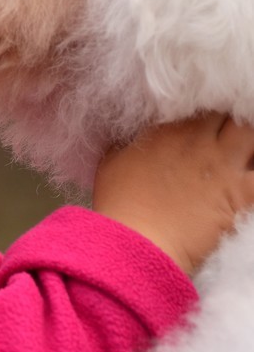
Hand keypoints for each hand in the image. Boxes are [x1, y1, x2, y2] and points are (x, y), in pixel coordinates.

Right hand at [93, 114, 253, 273]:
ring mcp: (223, 167)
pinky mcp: (239, 196)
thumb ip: (126, 142)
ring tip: (245, 160)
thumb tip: (131, 138)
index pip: (203, 109)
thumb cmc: (118, 204)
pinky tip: (251, 186)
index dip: (208, 120)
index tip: (205, 132)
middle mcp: (201, 141)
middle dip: (234, 127)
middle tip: (228, 144)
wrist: (135, 241)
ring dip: (251, 148)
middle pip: (233, 118)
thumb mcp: (111, 160)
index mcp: (171, 130)